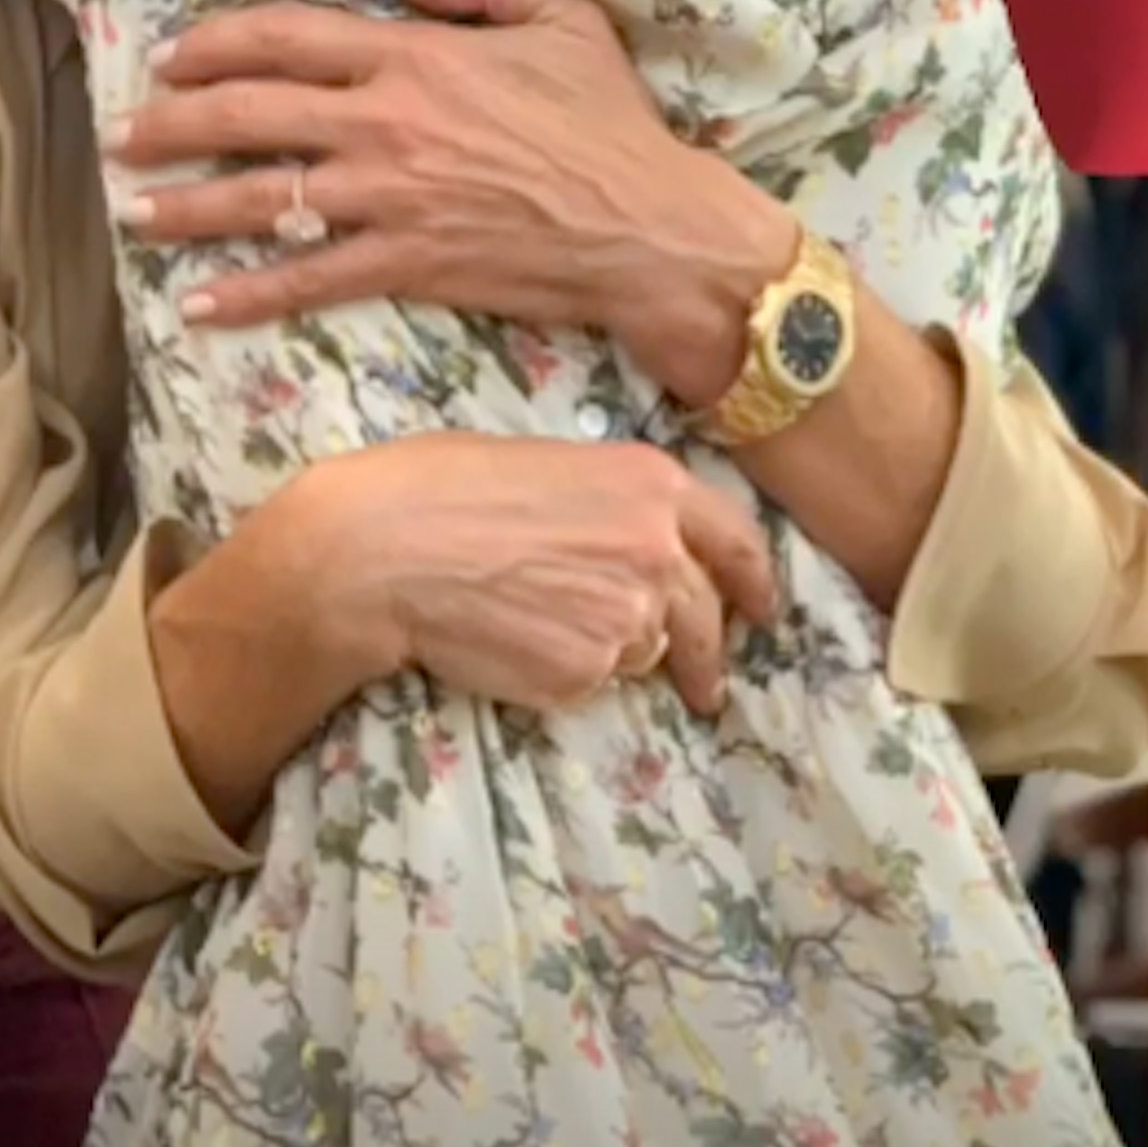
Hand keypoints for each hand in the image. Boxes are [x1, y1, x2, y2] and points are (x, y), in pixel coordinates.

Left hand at [106, 0, 794, 405]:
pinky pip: (305, 280)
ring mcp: (387, 199)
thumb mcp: (563, 19)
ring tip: (135, 212)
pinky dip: (247, 296)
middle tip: (127, 132)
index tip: (172, 54)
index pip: (287, 37)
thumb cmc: (613, 122)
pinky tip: (200, 306)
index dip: (216, 42)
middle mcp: (384, 123)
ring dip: (185, 206)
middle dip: (172, 122)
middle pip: (248, 113)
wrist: (648, 228)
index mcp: (416, 56)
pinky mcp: (403, 265)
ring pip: (258, 199)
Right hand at [310, 430, 775, 718]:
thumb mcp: (552, 464)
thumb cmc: (443, 486)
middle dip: (709, 653)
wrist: (385, 549)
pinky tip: (521, 645)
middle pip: (707, 616)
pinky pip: (594, 679)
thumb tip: (630, 538)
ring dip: (621, 651)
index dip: (755, 580)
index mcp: (653, 485)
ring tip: (556, 635)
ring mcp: (627, 617)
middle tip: (705, 682)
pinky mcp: (586, 673)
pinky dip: (570, 672)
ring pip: (645, 649)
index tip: (762, 608)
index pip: (736, 541)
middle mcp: (658, 551)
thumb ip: (612, 505)